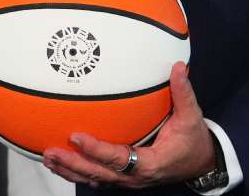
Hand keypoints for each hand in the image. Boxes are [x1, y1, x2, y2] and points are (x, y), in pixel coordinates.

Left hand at [42, 62, 215, 188]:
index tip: (76, 136)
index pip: (117, 158)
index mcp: (150, 163)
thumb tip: (178, 67)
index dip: (96, 149)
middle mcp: (135, 177)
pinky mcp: (123, 179)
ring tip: (48, 158)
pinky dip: (78, 172)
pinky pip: (97, 177)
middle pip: (98, 173)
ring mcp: (128, 181)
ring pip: (93, 178)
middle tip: (50, 151)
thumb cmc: (193, 141)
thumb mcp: (192, 117)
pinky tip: (61, 163)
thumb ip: (183, 93)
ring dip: (70, 170)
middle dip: (72, 164)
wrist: (201, 164)